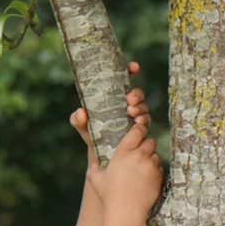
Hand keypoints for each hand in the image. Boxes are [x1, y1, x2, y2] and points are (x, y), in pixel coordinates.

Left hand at [71, 62, 149, 195]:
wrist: (102, 158)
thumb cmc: (93, 137)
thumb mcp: (83, 128)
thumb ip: (78, 120)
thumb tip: (81, 112)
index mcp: (113, 99)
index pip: (123, 81)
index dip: (130, 71)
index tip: (134, 67)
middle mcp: (126, 106)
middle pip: (136, 94)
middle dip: (136, 94)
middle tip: (129, 100)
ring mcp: (135, 118)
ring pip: (143, 107)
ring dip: (141, 108)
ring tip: (132, 113)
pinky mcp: (140, 131)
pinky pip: (146, 122)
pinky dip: (144, 121)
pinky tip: (138, 123)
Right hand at [92, 121, 162, 217]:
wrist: (126, 212)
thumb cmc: (109, 196)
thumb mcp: (96, 180)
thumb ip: (94, 169)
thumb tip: (93, 165)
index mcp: (123, 152)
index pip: (137, 131)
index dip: (139, 129)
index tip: (139, 131)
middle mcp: (139, 156)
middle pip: (150, 141)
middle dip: (146, 145)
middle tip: (140, 154)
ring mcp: (151, 166)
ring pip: (156, 155)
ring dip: (151, 158)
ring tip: (142, 169)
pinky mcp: (159, 177)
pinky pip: (160, 168)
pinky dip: (155, 170)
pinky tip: (147, 179)